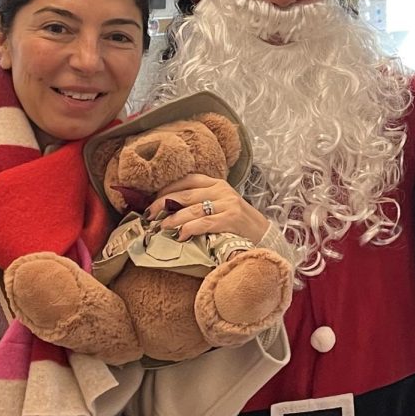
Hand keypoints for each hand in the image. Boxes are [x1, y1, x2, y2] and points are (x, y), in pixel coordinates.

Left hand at [145, 174, 268, 242]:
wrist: (265, 236)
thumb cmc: (238, 224)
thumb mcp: (221, 206)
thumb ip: (201, 203)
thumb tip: (168, 210)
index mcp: (218, 184)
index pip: (188, 179)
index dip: (167, 188)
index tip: (152, 199)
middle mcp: (222, 190)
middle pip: (185, 194)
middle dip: (163, 204)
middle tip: (149, 215)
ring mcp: (228, 204)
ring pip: (193, 209)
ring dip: (173, 219)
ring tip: (161, 227)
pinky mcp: (232, 219)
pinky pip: (205, 222)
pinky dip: (189, 228)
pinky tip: (180, 236)